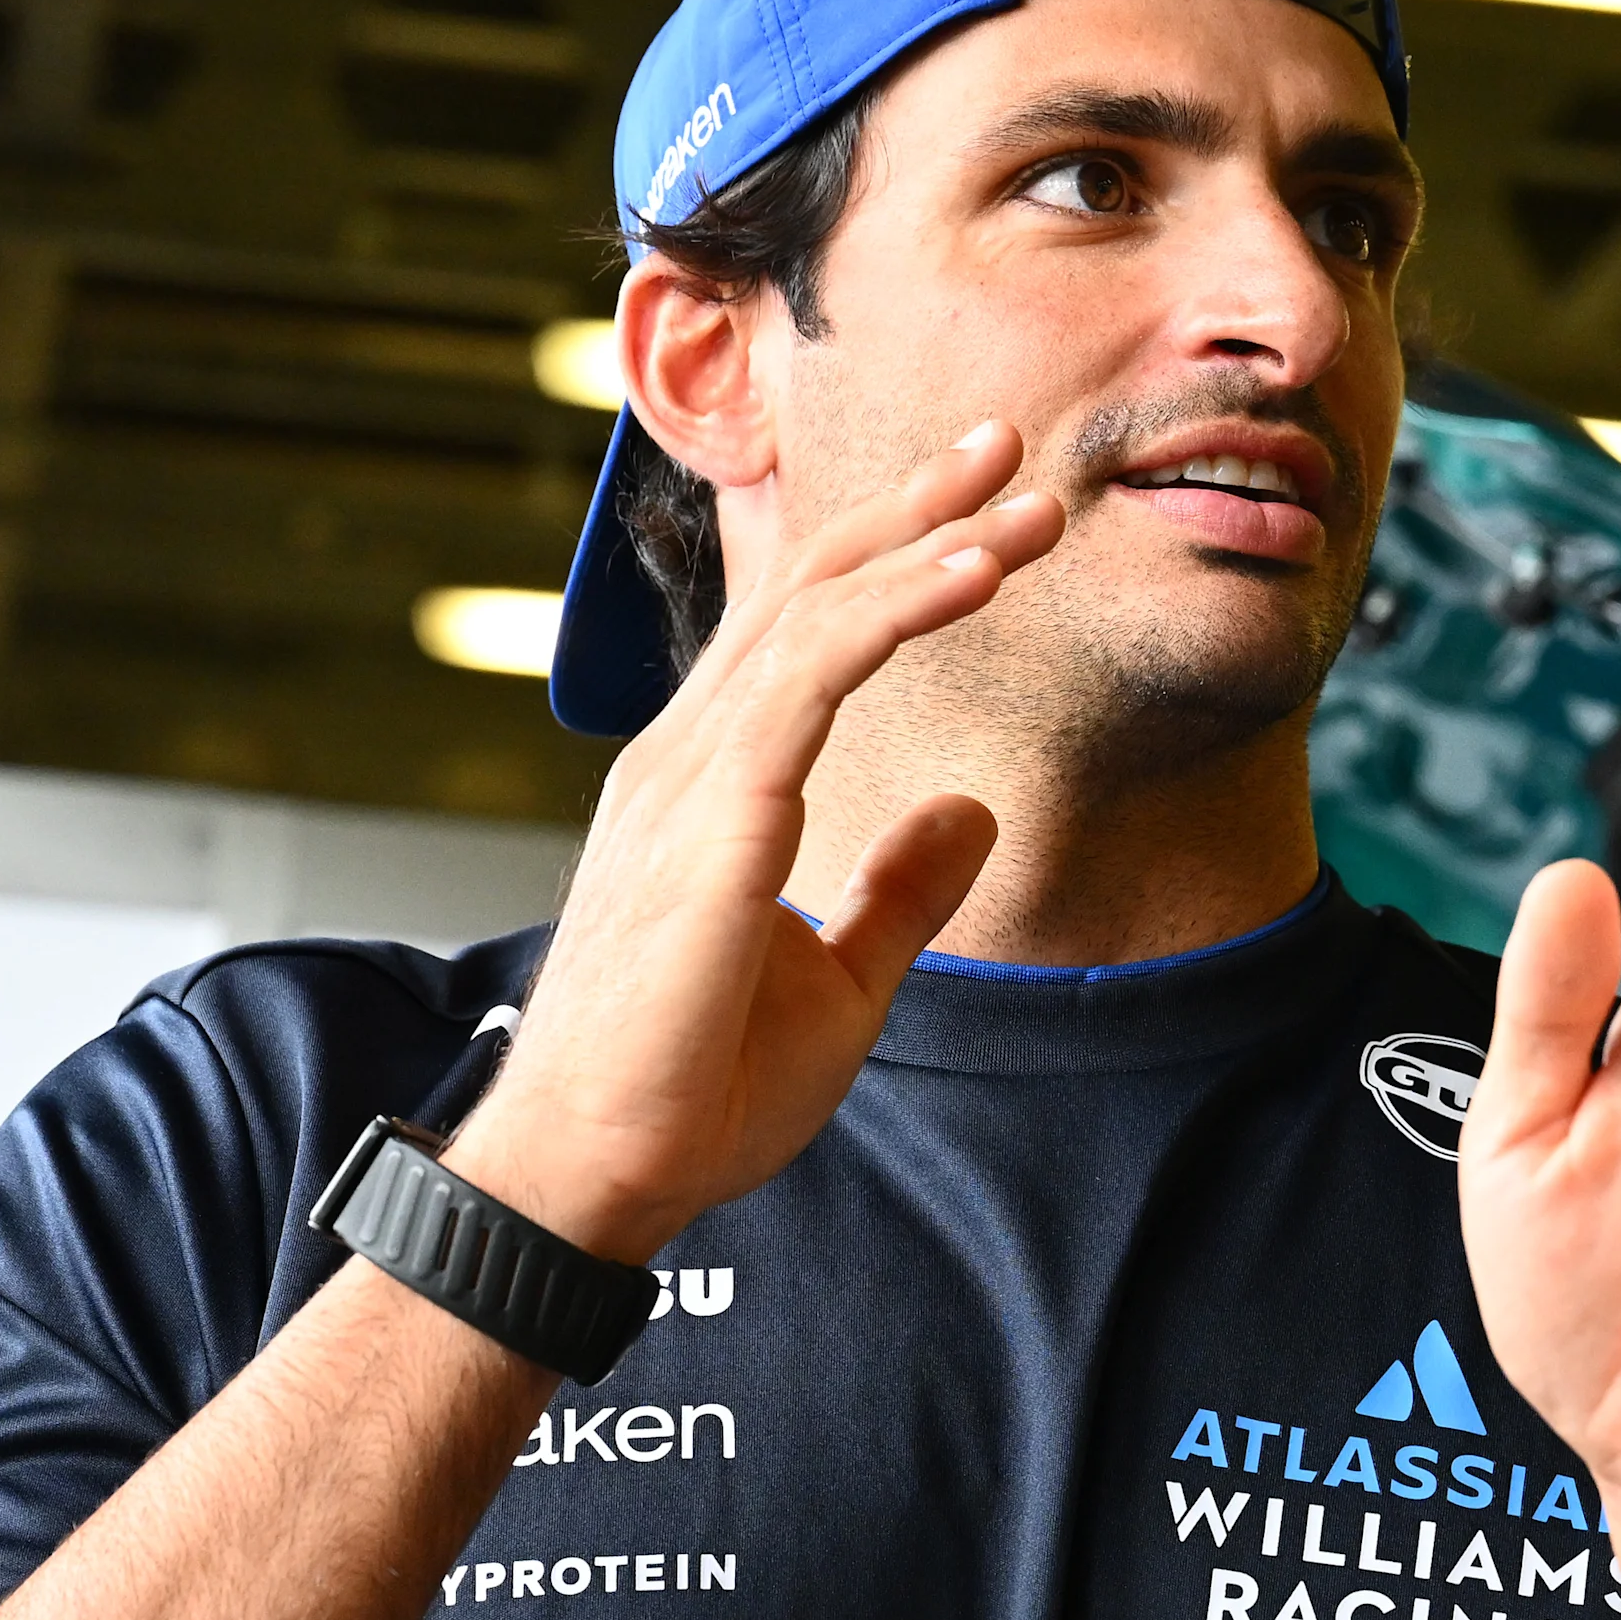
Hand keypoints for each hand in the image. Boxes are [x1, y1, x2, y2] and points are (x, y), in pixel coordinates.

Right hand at [447, 422, 1065, 1260]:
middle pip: (810, 591)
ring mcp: (690, 775)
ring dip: (930, 542)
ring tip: (1026, 497)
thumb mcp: (839, 984)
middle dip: (915, 508)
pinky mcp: (711, 813)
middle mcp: (691, 755)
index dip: (898, 560)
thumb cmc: (690, 1094)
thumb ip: (899, 889)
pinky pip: (813, 676)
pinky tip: (974, 571)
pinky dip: (899, 609)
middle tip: (1009, 446)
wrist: (594, 1174)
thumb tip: (972, 809)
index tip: (989, 511)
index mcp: (713, 785)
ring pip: (818, 612)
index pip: (809, 635)